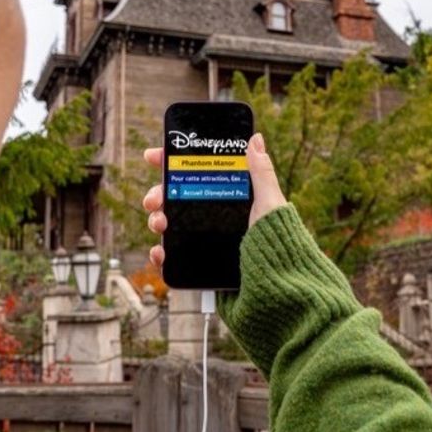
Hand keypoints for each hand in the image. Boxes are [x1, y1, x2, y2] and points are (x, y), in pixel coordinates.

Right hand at [141, 132, 286, 268]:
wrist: (274, 292)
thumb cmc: (278, 246)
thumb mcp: (269, 205)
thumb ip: (261, 174)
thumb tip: (256, 139)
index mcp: (229, 199)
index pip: (197, 174)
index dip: (172, 163)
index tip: (153, 156)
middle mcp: (214, 218)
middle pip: (177, 198)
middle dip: (159, 193)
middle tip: (153, 199)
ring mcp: (204, 241)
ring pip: (170, 224)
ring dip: (157, 219)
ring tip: (160, 224)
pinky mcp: (199, 265)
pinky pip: (172, 256)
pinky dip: (160, 253)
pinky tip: (159, 252)